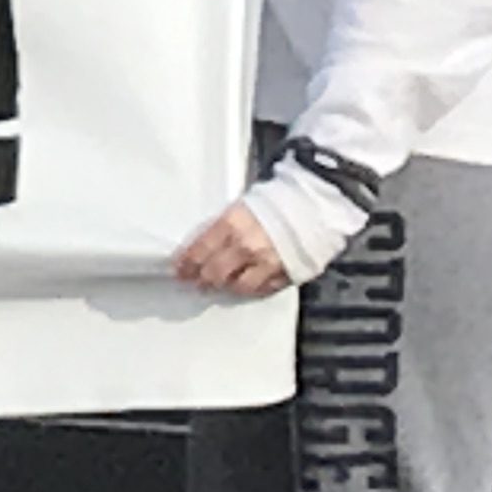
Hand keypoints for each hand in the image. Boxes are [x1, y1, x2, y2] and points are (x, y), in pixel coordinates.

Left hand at [172, 202, 291, 299]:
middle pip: (214, 272)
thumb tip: (201, 244)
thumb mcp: (240, 207)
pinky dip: (251, 288)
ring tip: (219, 285)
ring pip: (237, 286)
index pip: (199, 249)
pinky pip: (262, 289)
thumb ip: (221, 227)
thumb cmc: (277, 201)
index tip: (177, 269)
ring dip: (225, 286)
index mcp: (232, 224)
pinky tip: (244, 285)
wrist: (314, 206)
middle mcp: (246, 246)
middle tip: (194, 282)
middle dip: (201, 279)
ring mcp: (266, 263)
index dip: (186, 263)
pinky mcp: (285, 274)